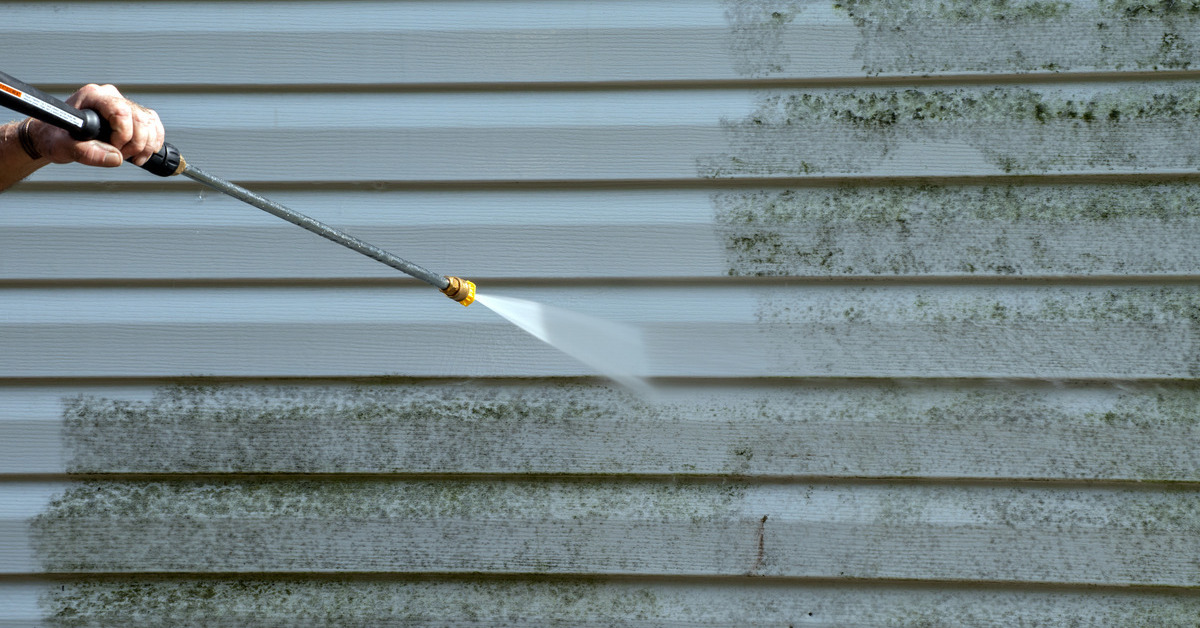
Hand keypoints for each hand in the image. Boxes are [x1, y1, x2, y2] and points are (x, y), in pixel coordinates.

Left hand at [27, 83, 164, 166]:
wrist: (55, 138)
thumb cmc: (55, 137)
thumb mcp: (63, 147)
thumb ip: (86, 152)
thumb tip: (116, 158)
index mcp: (93, 96)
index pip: (121, 111)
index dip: (123, 135)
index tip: (114, 148)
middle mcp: (110, 97)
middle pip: (140, 118)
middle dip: (136, 144)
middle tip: (122, 157)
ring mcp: (123, 104)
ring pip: (150, 122)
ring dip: (146, 145)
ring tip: (131, 158)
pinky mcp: (132, 115)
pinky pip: (153, 124)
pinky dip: (153, 141)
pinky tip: (143, 153)